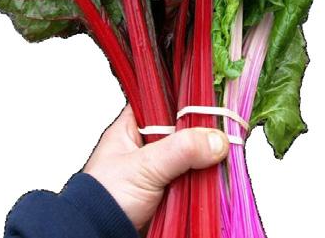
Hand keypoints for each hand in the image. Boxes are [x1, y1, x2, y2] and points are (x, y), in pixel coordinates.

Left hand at [83, 105, 228, 230]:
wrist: (97, 237)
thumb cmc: (106, 196)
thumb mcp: (144, 166)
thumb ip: (181, 149)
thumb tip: (217, 140)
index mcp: (132, 127)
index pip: (163, 101)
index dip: (186, 99)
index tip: (212, 100)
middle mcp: (146, 145)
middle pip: (183, 130)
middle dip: (202, 133)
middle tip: (226, 130)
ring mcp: (159, 169)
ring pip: (191, 156)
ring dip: (207, 159)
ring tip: (227, 154)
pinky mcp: (169, 193)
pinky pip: (194, 181)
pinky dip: (206, 181)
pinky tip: (220, 177)